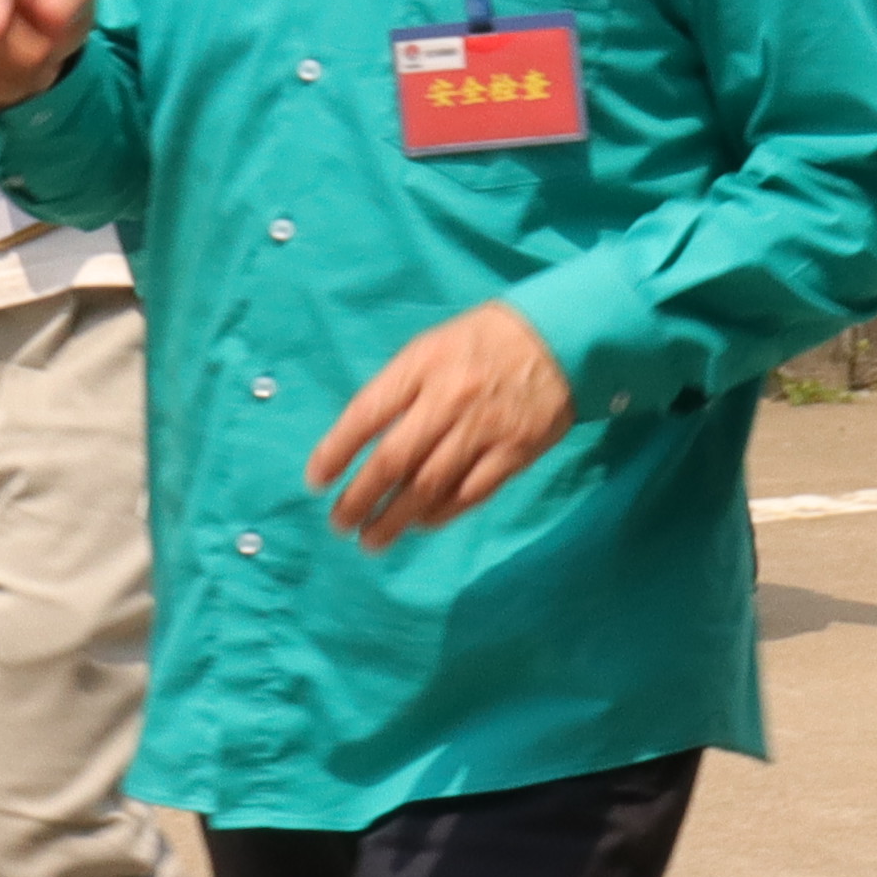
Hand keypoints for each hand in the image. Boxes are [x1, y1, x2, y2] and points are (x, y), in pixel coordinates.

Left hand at [308, 300, 571, 547]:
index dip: (336, 450)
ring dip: (395, 518)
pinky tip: (420, 524)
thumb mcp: (432, 347)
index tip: (316, 481)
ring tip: (372, 539)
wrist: (560, 338)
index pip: (367, 413)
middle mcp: (450, 398)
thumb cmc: (483, 343)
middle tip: (340, 524)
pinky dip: (441, 514)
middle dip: (360, 498)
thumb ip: (399, 388)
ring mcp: (484, 428)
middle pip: (394, 460)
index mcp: (422, 365)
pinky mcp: (516, 451)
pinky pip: (471, 493)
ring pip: (429, 486)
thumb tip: (360, 440)